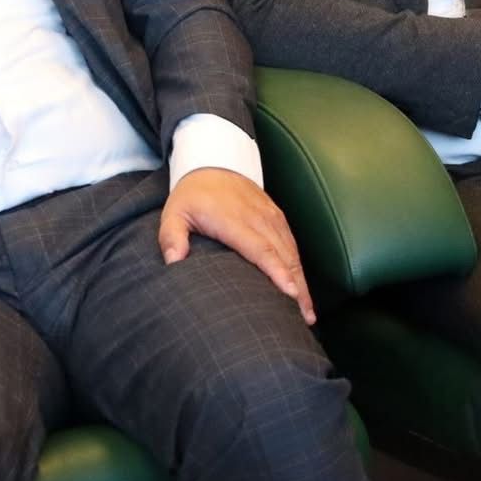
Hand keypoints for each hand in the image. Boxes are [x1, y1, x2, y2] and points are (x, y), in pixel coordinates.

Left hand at [159, 167, 315, 324]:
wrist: (213, 163)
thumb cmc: (192, 195)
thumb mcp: (174, 213)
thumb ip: (172, 237)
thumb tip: (174, 261)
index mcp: (234, 220)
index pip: (260, 249)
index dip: (277, 271)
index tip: (289, 292)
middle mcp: (258, 218)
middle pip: (283, 256)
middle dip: (297, 286)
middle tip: (305, 317)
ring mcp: (271, 216)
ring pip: (292, 252)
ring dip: (302, 281)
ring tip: (308, 312)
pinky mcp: (277, 216)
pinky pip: (292, 244)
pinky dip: (299, 267)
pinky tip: (302, 288)